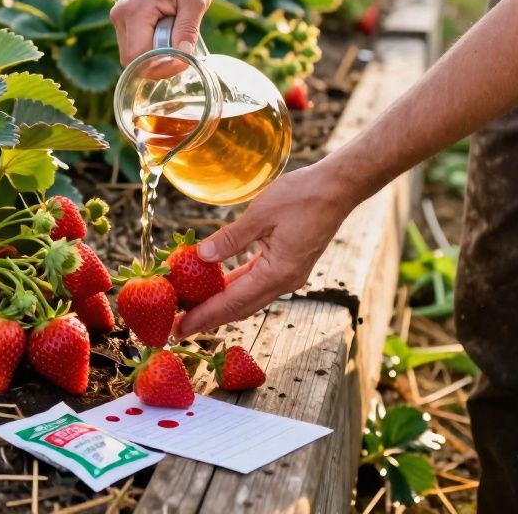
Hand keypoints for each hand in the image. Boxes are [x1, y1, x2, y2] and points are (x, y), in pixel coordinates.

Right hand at [110, 0, 213, 65]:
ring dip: (154, 57)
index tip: (184, 61)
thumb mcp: (196, 1)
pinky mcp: (123, 19)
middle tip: (183, 54)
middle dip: (158, 65)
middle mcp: (120, 16)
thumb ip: (187, 29)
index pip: (139, 57)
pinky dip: (151, 48)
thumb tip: (183, 57)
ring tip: (175, 38)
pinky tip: (167, 34)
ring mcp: (119, 17)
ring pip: (132, 56)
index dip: (161, 67)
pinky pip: (133, 46)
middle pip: (132, 61)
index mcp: (134, 11)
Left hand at [175, 160, 362, 337]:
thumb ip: (230, 239)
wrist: (338, 188)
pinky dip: (236, 286)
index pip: (232, 302)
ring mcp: (289, 275)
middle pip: (240, 308)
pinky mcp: (289, 265)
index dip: (204, 316)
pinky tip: (218, 284)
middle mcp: (285, 282)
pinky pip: (257, 282)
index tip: (180, 328)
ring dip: (222, 304)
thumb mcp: (260, 214)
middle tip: (179, 327)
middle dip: (209, 317)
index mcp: (278, 274)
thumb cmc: (302, 196)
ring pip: (249, 297)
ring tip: (194, 308)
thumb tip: (201, 257)